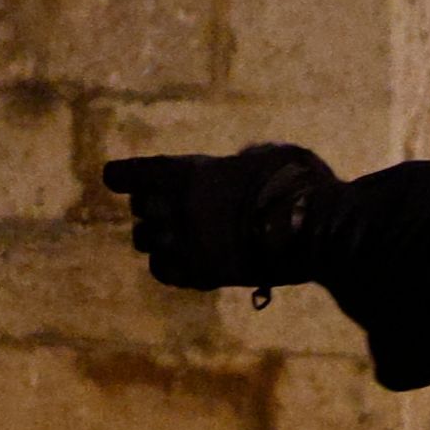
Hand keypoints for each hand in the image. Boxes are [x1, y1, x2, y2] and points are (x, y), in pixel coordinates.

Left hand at [97, 146, 337, 291]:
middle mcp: (174, 209)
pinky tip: (185, 260)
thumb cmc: (296, 182)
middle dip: (153, 206)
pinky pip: (162, 271)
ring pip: (145, 240)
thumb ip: (239, 160)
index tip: (117, 177)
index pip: (128, 176)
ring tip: (179, 234)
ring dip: (158, 235)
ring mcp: (184, 245)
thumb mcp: (266, 155)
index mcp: (186, 173)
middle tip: (174, 206)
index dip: (123, 176)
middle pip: (140, 208)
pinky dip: (169, 264)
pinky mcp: (198, 275)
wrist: (311, 230)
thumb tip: (238, 163)